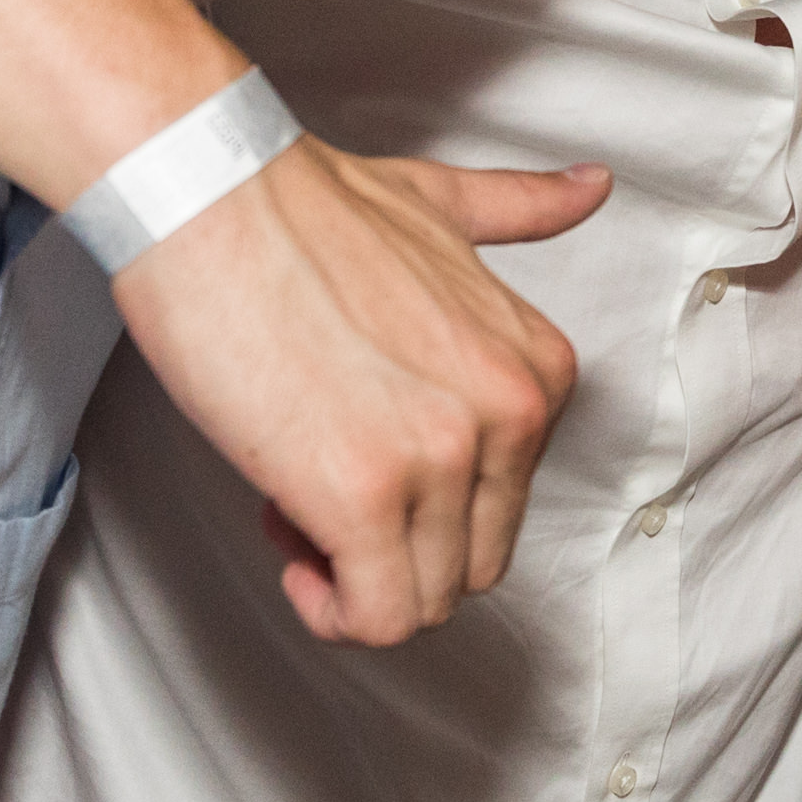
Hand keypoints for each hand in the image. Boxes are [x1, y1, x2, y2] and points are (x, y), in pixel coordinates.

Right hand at [108, 136, 605, 643]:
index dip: (425, 498)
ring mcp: (442, 458)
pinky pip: (377, 617)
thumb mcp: (441, 204)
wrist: (206, 194)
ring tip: (293, 495)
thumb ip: (521, 211)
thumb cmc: (296, 205)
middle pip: (472, 562)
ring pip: (425, 600)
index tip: (358, 450)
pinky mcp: (365, 496)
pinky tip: (289, 539)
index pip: (504, 504)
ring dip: (352, 576)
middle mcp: (508, 415)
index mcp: (534, 367)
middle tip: (315, 484)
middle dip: (394, 550)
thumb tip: (595, 185)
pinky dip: (331, 609)